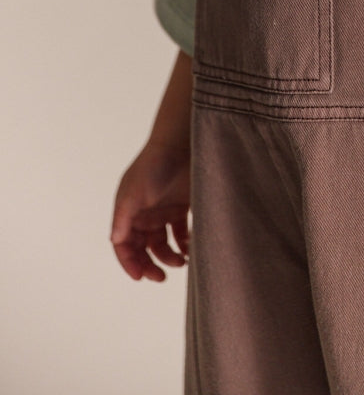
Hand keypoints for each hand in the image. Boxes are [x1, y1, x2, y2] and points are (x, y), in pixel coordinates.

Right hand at [110, 142, 190, 281]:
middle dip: (150, 265)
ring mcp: (163, 212)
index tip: (141, 277)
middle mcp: (144, 215)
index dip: (130, 263)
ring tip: (182, 261)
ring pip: (163, 244)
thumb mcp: (134, 191)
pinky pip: (181, 233)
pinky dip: (185, 243)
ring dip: (170, 257)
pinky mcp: (181, 207)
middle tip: (162, 276)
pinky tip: (191, 246)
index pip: (124, 246)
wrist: (181, 143)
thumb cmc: (153, 165)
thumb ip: (123, 217)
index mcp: (128, 213)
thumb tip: (116, 241)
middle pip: (143, 249)